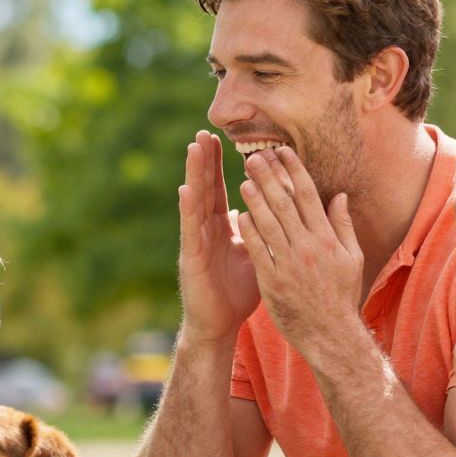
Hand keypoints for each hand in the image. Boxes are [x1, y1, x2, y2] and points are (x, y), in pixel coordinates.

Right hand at [175, 132, 260, 346]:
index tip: (221, 139)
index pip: (221, 189)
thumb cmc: (237, 292)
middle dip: (205, 161)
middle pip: (206, 188)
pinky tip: (186, 189)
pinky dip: (188, 209)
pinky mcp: (191, 257)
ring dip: (194, 175)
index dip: (220, 165)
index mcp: (222, 227)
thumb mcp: (255, 254)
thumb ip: (260, 231)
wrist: (220, 324)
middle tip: (204, 133)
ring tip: (193, 149)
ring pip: (196, 202)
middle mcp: (206, 230)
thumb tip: (269, 211)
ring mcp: (196, 241)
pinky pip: (190, 229)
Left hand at [235, 146, 364, 353]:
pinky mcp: (272, 282)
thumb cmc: (341, 295)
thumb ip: (343, 225)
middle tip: (255, 156)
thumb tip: (339, 196)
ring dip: (256, 199)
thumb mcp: (352, 258)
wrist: (330, 334)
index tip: (282, 151)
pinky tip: (240, 214)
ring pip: (269, 224)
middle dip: (269, 177)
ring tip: (244, 178)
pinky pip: (258, 252)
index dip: (294, 171)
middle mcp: (309, 248)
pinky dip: (249, 232)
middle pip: (285, 204)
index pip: (308, 196)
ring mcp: (289, 265)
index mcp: (327, 239)